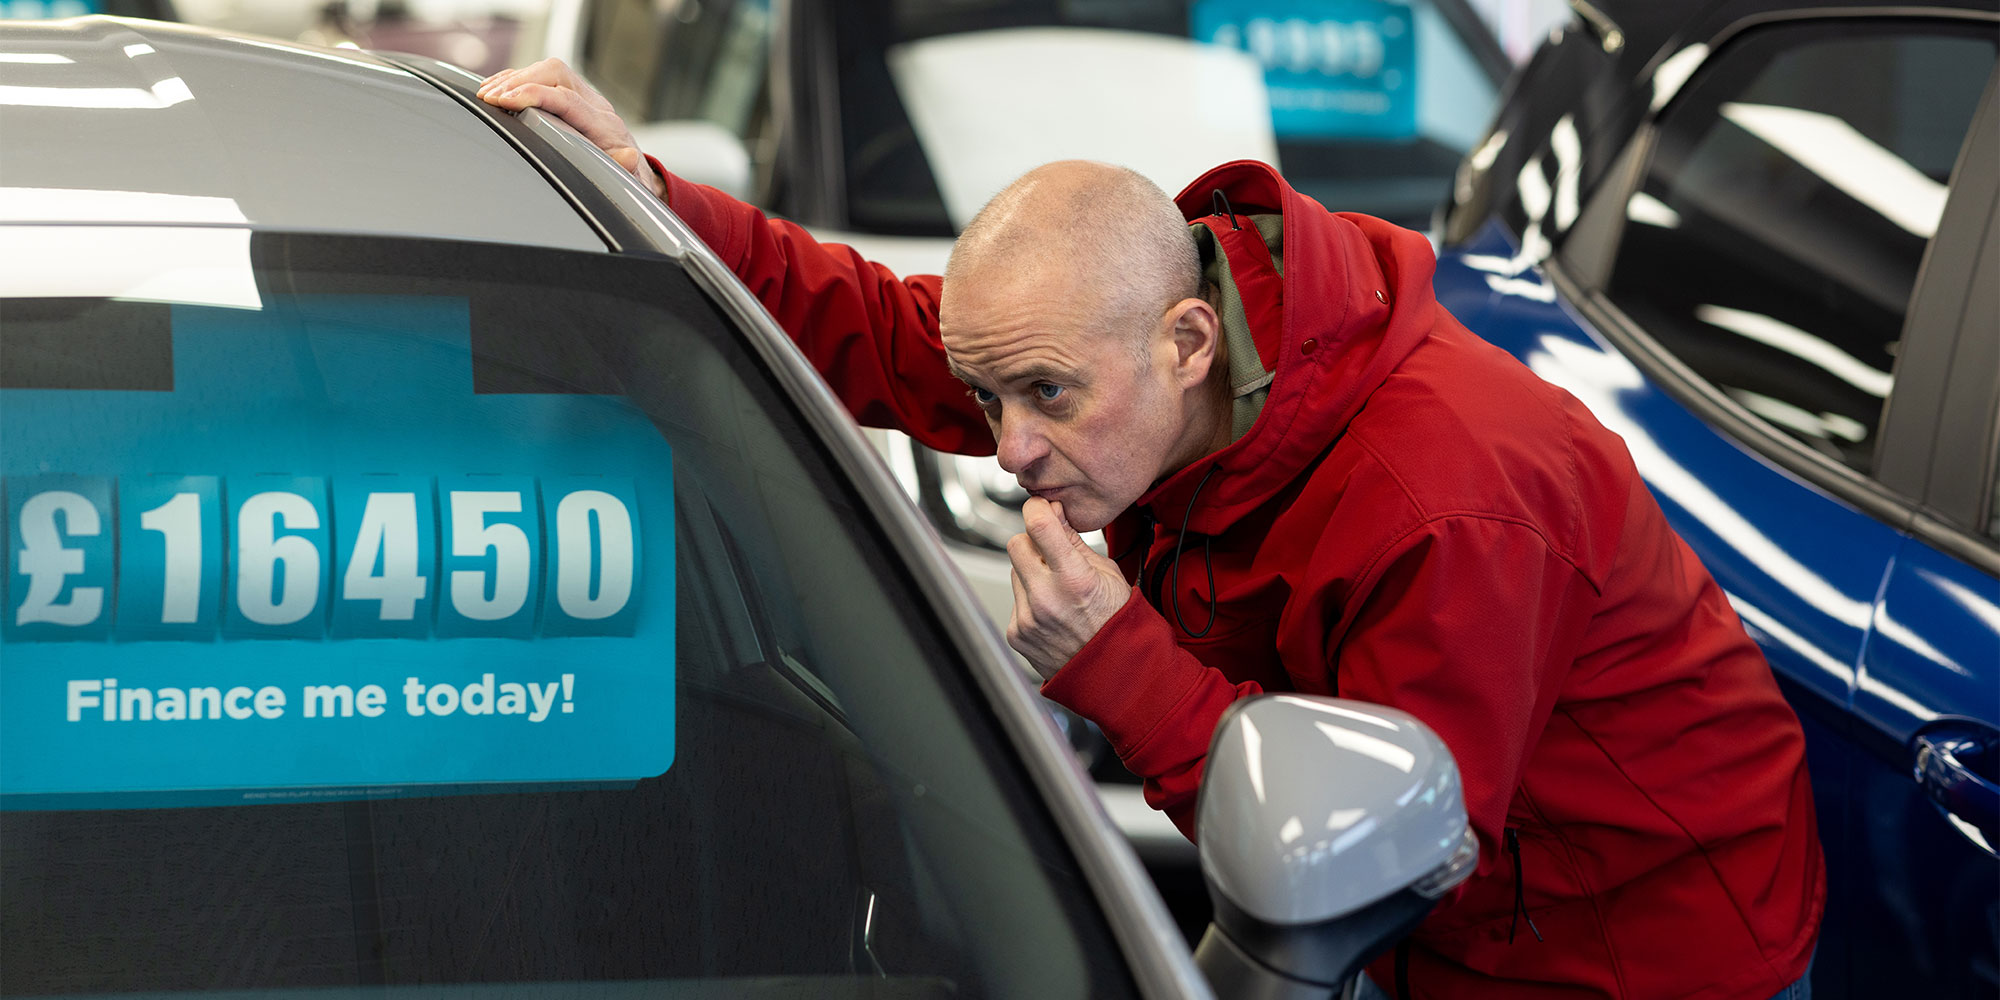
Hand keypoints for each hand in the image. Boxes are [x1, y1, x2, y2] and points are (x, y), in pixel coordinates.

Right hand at [477, 58, 664, 198]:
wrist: (636, 172)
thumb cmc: (628, 180)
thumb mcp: (628, 182)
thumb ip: (625, 169)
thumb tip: (629, 158)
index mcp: (605, 125)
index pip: (566, 98)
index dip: (534, 95)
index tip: (504, 101)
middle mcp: (595, 105)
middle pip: (555, 73)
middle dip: (519, 81)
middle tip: (490, 98)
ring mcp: (584, 98)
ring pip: (548, 71)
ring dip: (515, 79)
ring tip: (487, 94)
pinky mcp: (572, 97)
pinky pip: (544, 78)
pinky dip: (519, 81)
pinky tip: (498, 91)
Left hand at [1006, 498, 1130, 681]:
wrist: (1109, 670)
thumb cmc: (1114, 621)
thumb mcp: (1106, 573)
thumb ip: (1073, 540)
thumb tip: (1052, 511)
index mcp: (1074, 579)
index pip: (1038, 526)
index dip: (1036, 509)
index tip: (1041, 508)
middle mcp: (1046, 598)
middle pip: (1016, 543)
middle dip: (1032, 542)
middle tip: (1051, 553)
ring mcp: (1027, 618)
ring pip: (1013, 571)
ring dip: (1030, 572)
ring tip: (1057, 590)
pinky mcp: (1016, 633)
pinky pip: (1015, 599)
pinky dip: (1028, 599)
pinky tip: (1051, 611)